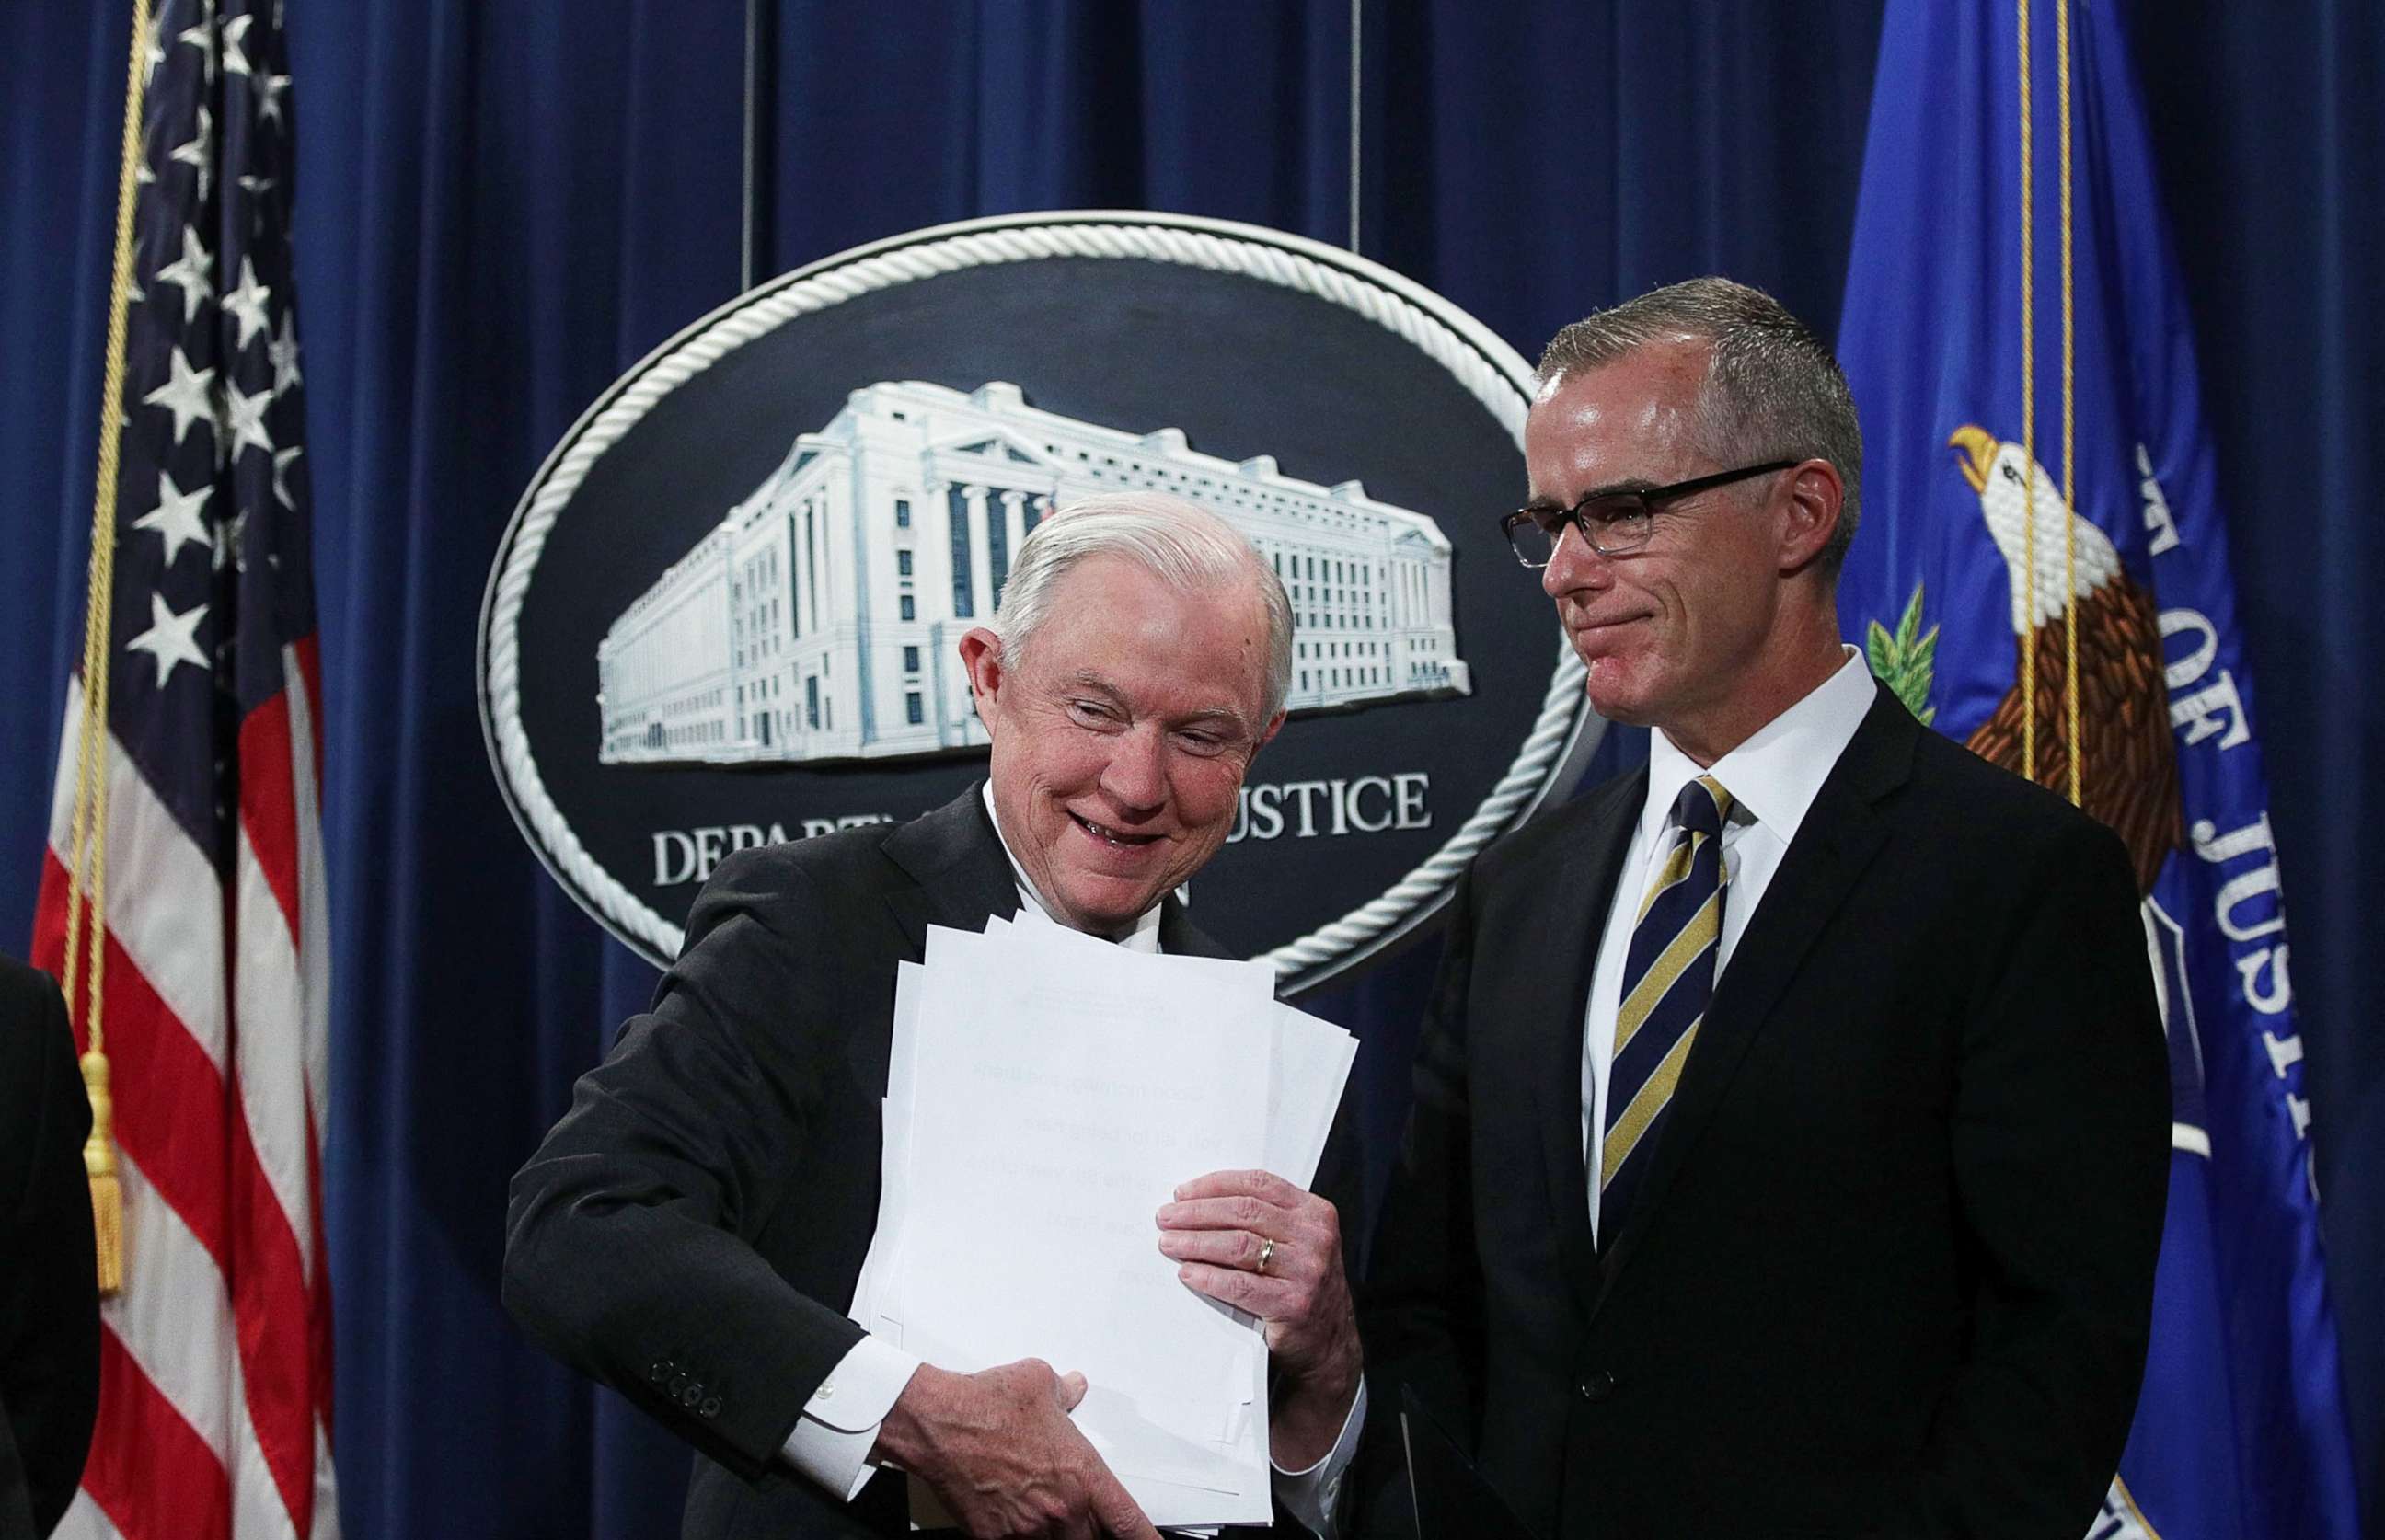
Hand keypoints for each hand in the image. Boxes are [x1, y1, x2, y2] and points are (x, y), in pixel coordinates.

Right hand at [872, 1359, 1157, 1538]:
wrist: (938, 1423)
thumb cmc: (985, 1405)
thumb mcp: (1039, 1382)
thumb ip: (1065, 1391)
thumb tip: (1073, 1388)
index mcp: (1082, 1475)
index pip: (1128, 1521)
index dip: (1145, 1538)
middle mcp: (1060, 1508)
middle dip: (1093, 1531)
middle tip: (1086, 1517)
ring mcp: (1027, 1528)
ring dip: (1059, 1534)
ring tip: (1048, 1514)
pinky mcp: (994, 1537)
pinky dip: (1022, 1536)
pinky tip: (1016, 1521)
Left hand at [1157, 1169, 1361, 1468]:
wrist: (1328, 1343)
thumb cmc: (1300, 1285)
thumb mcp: (1296, 1241)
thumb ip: (1264, 1219)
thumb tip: (1196, 1202)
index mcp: (1314, 1212)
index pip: (1258, 1184)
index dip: (1215, 1185)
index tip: (1182, 1192)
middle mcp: (1315, 1236)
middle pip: (1243, 1211)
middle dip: (1197, 1212)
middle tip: (1165, 1218)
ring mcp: (1307, 1270)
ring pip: (1238, 1244)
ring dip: (1196, 1241)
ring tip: (1168, 1243)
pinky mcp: (1293, 1303)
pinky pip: (1240, 1285)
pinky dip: (1209, 1277)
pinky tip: (1187, 1273)